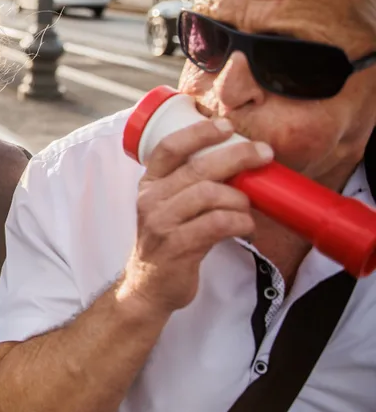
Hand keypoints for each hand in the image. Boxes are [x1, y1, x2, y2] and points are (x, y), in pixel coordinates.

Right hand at [118, 118, 273, 316]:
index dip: (198, 133)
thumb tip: (238, 165)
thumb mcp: (168, 207)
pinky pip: (217, 224)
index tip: (225, 125)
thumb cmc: (168, 242)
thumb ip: (190, 186)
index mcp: (149, 183)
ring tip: (248, 207)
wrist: (148, 286)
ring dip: (240, 198)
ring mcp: (162, 222)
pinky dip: (240, 221)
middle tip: (263, 154)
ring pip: (210, 194)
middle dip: (237, 156)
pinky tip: (246, 226)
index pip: (169, 148)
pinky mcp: (177, 246)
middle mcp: (151, 199)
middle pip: (197, 167)